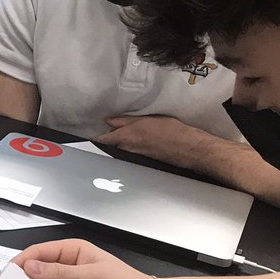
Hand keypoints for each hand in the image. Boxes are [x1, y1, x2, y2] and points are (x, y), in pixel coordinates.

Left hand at [96, 115, 210, 167]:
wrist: (190, 148)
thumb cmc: (172, 131)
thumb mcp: (148, 119)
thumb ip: (126, 120)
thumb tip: (110, 120)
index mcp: (126, 137)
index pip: (103, 139)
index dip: (95, 136)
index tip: (89, 133)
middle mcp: (128, 149)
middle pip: (110, 145)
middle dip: (106, 139)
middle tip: (103, 130)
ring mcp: (135, 156)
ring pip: (120, 149)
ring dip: (117, 142)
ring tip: (119, 133)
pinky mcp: (144, 159)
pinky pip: (130, 152)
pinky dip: (127, 147)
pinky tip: (134, 141)